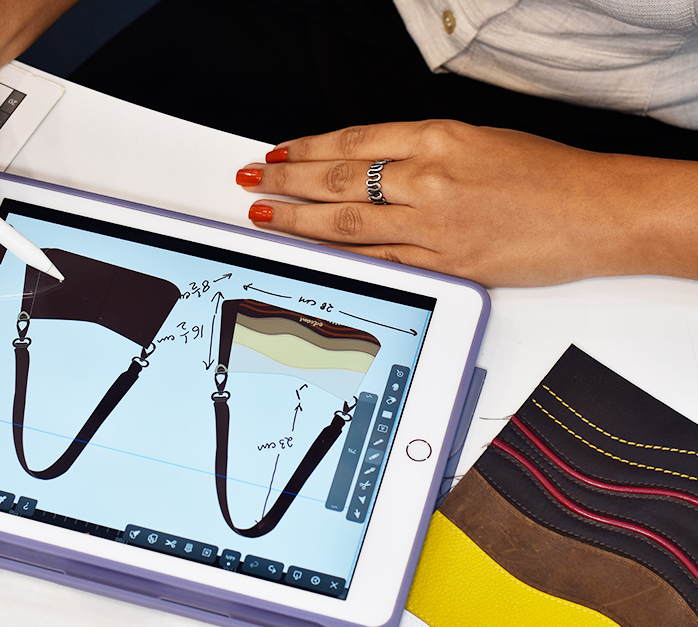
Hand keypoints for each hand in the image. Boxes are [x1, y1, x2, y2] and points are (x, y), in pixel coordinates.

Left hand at [237, 120, 697, 286]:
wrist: (598, 212)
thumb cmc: (547, 175)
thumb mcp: (479, 140)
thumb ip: (422, 152)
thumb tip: (368, 167)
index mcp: (439, 138)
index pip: (354, 141)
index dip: (308, 149)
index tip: (278, 153)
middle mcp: (430, 178)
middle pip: (338, 180)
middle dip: (287, 182)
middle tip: (253, 182)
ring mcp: (434, 225)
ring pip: (348, 223)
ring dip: (299, 220)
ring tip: (266, 216)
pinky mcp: (446, 264)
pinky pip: (379, 261)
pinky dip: (339, 257)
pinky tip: (311, 254)